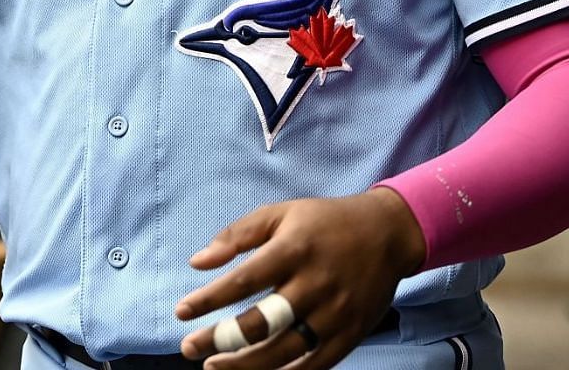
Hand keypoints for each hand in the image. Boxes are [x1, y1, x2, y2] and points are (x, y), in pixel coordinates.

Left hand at [173, 188, 424, 368]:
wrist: (388, 233)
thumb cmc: (323, 222)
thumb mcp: (279, 213)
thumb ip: (236, 235)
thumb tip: (196, 262)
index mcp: (293, 251)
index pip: (243, 281)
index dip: (208, 300)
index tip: (181, 312)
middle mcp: (314, 284)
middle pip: (262, 322)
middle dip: (221, 339)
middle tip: (188, 349)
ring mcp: (335, 313)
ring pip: (286, 349)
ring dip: (246, 364)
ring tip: (214, 367)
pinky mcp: (352, 332)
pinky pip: (317, 363)